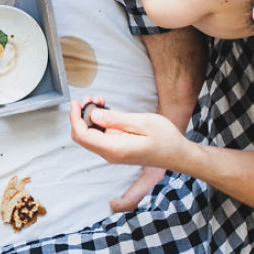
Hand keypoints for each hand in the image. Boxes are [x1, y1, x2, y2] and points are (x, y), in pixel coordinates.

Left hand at [69, 98, 187, 171]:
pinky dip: (98, 123)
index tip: (76, 103)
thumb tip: (94, 114)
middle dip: (80, 116)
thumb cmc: (166, 139)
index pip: (82, 135)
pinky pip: (100, 137)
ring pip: (90, 136)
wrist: (179, 155)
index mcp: (115, 149)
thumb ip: (116, 119)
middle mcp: (111, 154)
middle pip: (82, 137)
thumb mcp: (143, 122)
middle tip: (90, 99)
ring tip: (99, 101)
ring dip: (90, 118)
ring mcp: (113, 154)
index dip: (74, 118)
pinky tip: (106, 110)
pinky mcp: (117, 150)